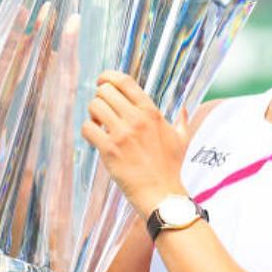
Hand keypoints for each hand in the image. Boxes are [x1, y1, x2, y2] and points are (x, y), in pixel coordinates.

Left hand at [80, 71, 190, 215]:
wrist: (163, 194)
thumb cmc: (171, 169)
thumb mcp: (182, 140)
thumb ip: (181, 121)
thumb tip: (184, 109)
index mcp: (151, 112)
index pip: (125, 81)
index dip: (108, 77)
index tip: (102, 81)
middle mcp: (137, 119)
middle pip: (105, 91)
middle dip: (99, 98)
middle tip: (102, 111)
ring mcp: (122, 134)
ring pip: (94, 106)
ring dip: (93, 114)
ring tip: (98, 125)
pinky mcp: (109, 150)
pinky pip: (87, 128)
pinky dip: (87, 130)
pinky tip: (95, 138)